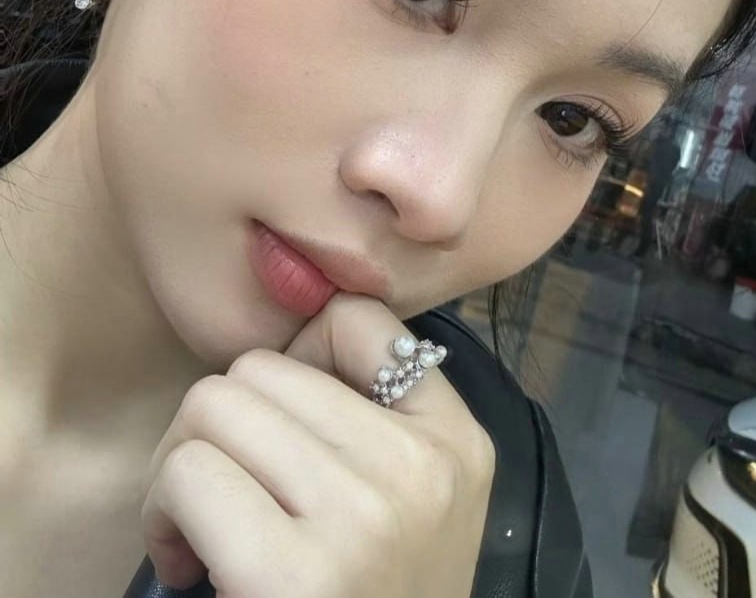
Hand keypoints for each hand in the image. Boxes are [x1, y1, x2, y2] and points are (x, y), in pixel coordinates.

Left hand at [140, 292, 495, 597]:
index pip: (353, 321)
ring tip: (204, 528)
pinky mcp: (287, 573)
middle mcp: (419, 467)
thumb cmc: (378, 596)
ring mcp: (360, 516)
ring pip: (213, 406)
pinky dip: (163, 513)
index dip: (299, 360)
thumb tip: (288, 339)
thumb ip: (374, 411)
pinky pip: (189, 472)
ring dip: (183, 467)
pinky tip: (187, 564)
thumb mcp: (413, 497)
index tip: (286, 430)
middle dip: (223, 423)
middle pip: (259, 369)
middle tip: (228, 491)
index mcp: (456, 439)